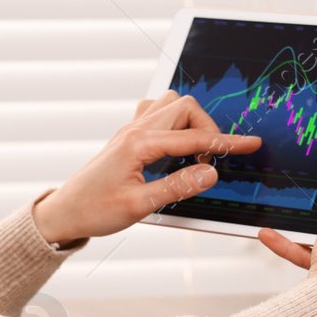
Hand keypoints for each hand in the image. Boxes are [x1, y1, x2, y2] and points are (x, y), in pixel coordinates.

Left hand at [32, 90, 262, 243]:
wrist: (65, 212)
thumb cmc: (95, 210)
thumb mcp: (139, 205)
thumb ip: (177, 187)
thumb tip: (210, 173)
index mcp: (139, 144)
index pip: (194, 138)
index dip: (227, 142)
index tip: (251, 144)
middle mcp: (134, 130)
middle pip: (184, 107)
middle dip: (206, 128)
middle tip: (210, 159)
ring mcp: (130, 130)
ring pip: (170, 104)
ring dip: (189, 122)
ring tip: (193, 152)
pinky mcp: (127, 137)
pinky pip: (155, 113)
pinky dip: (173, 123)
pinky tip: (174, 147)